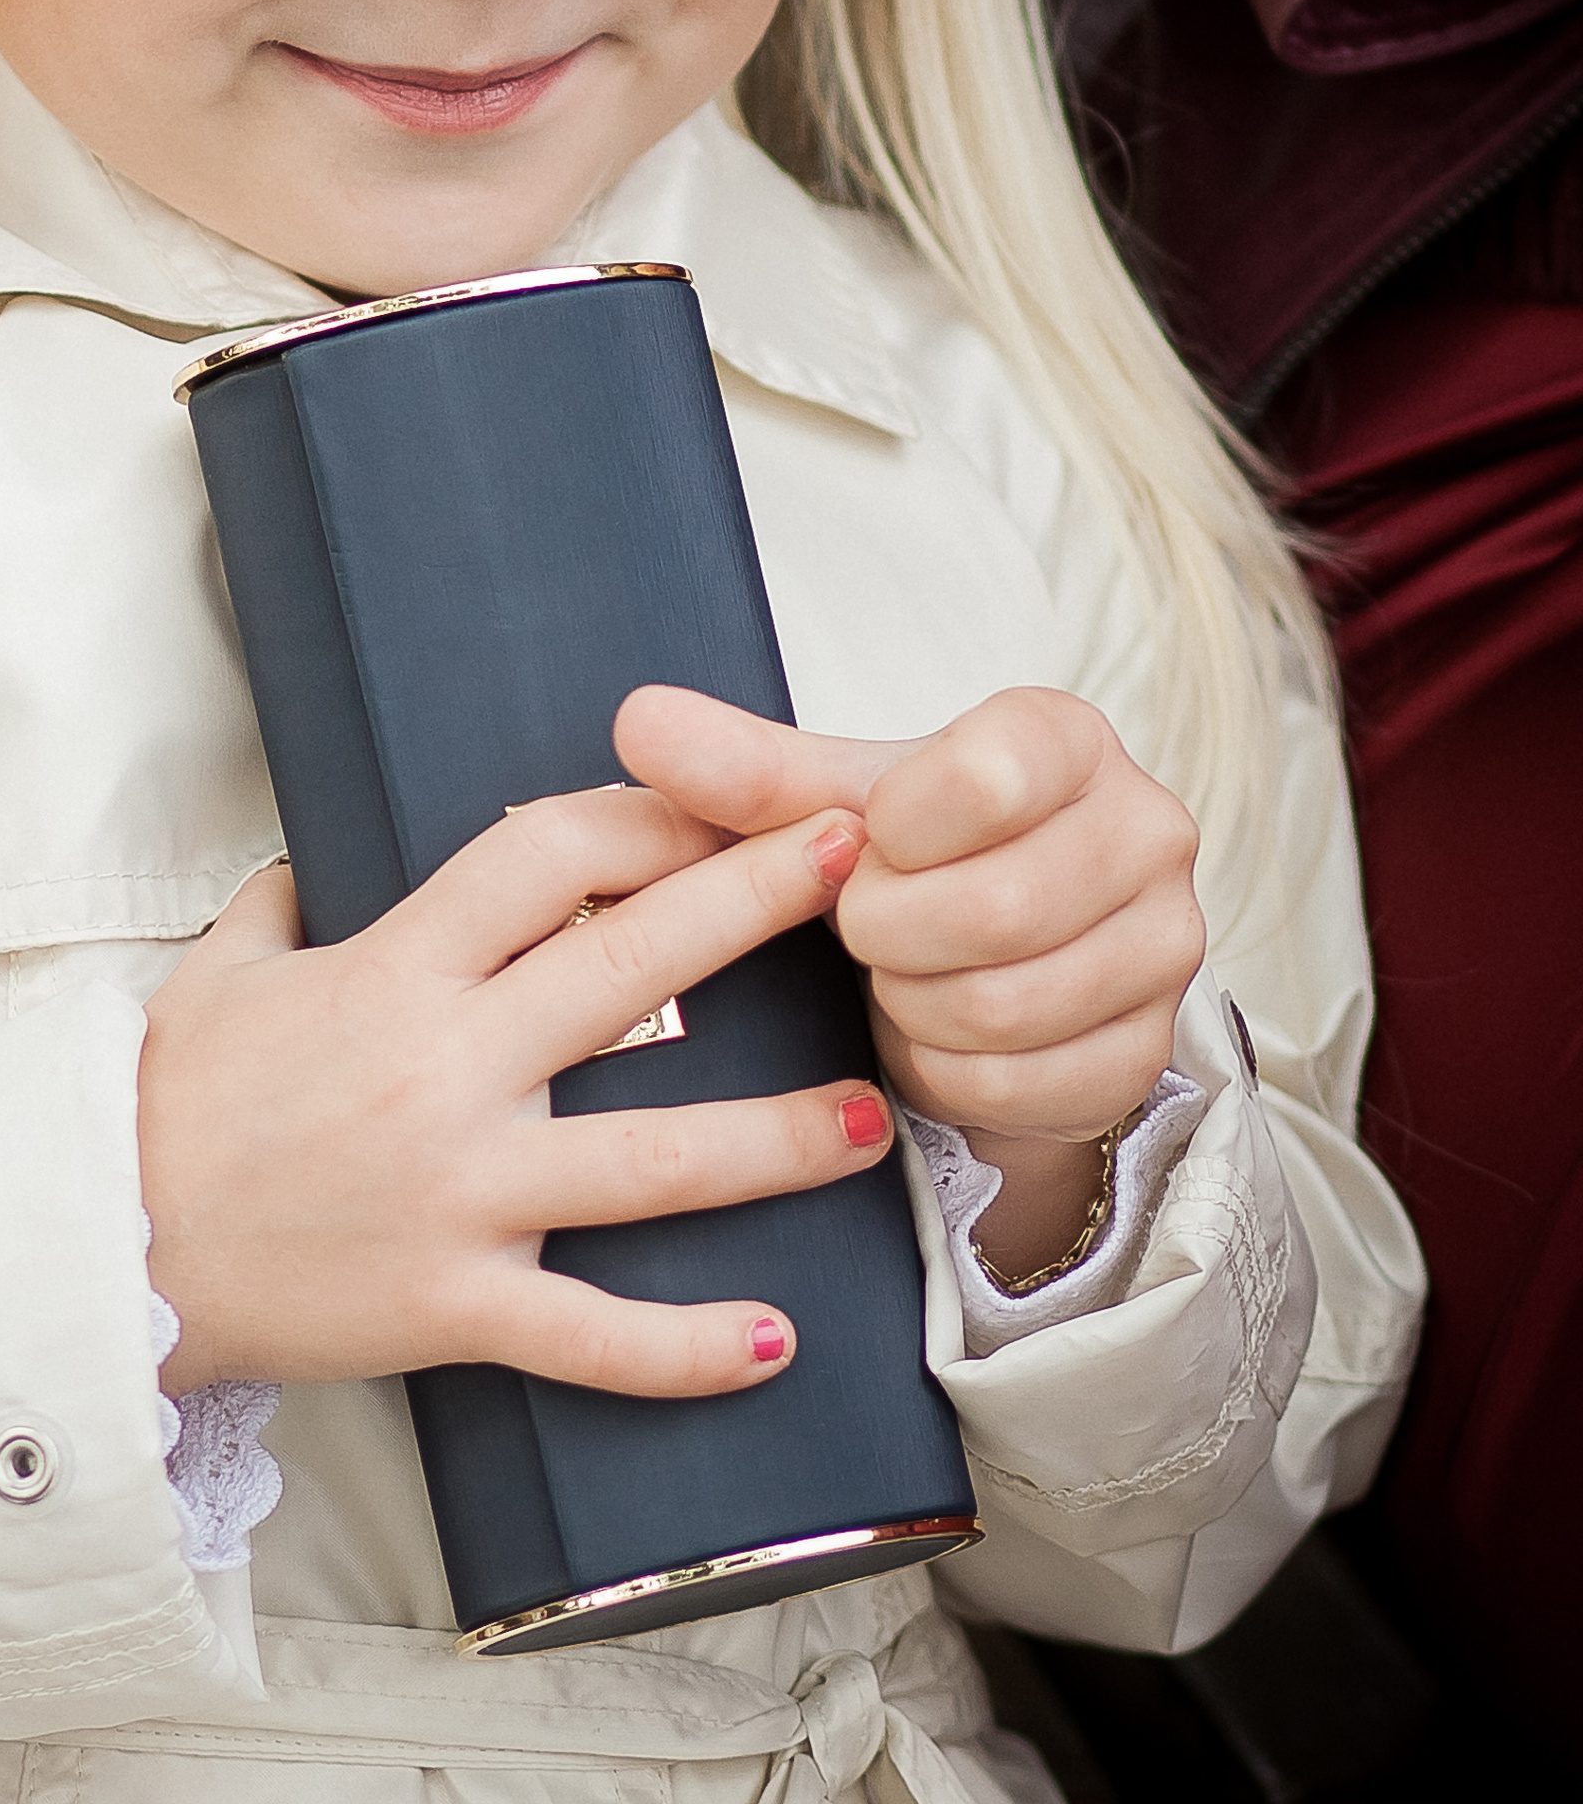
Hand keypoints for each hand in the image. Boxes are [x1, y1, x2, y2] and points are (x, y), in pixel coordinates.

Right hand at [138, 784, 895, 1393]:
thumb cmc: (166, 1111)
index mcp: (392, 972)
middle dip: (752, 903)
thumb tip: (317, 865)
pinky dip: (685, 1347)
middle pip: (630, 971)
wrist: (100, 1257)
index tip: (727, 796)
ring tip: (871, 1117)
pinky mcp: (453, 1305)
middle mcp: (443, 1070)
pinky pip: (589, 1334)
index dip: (644, 815)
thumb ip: (280, 909)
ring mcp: (458, 1193)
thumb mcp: (214, 978)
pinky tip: (776, 1340)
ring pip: (648, 1160)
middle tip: (861, 861)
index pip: (542, 858)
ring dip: (774, 1140)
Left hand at [614, 685, 1204, 1286]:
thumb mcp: (826, 805)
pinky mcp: (1149, 1050)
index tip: (869, 841)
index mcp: (1067, 739)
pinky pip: (1024, 1083)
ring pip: (1007, 1004)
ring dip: (915, 1004)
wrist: (977, 960)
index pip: (985, 774)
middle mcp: (1147, 830)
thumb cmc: (909, 856)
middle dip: (890, 932)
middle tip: (863, 926)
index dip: (895, 829)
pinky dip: (948, 1071)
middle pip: (995, 908)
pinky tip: (934, 1034)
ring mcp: (1165, 946)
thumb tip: (637, 720)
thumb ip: (744, 769)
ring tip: (898, 974)